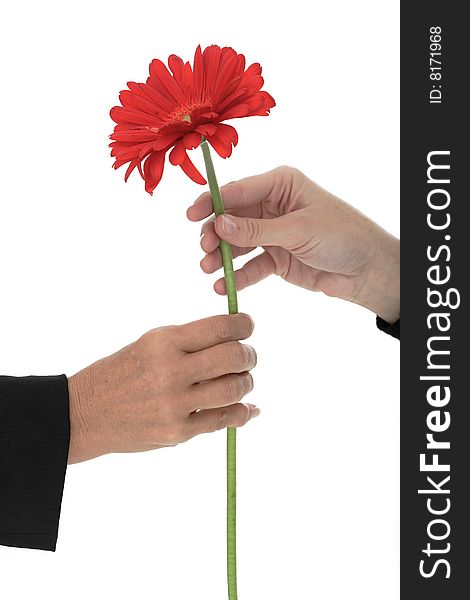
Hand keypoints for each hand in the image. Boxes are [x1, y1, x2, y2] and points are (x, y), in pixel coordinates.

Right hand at [67, 314, 258, 463]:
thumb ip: (191, 341)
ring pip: (234, 389)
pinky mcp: (177, 432)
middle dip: (249, 355)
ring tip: (241, 380)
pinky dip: (242, 413)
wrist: (87, 413)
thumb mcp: (150, 344)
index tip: (248, 326)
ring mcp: (174, 404)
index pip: (219, 328)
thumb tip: (236, 338)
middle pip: (233, 357)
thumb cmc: (123, 372)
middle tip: (248, 356)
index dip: (244, 325)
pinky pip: (224, 420)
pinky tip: (247, 408)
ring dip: (246, 383)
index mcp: (163, 342)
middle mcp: (170, 371)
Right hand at [187, 166, 399, 323]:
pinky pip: (251, 266)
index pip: (238, 190)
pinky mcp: (276, 258)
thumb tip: (219, 223)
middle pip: (232, 218)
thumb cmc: (342, 237)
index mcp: (281, 185)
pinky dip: (237, 275)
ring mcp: (273, 233)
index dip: (212, 202)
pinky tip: (224, 286)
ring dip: (222, 256)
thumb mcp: (298, 230)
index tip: (191, 216)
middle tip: (205, 249)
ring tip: (209, 269)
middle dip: (215, 233)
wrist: (367, 271)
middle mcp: (273, 206)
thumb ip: (257, 229)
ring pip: (238, 243)